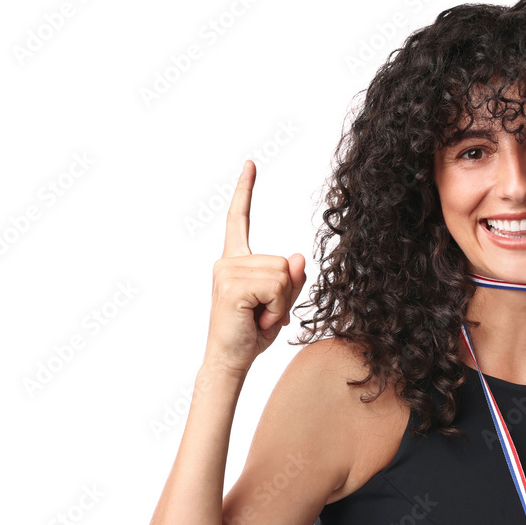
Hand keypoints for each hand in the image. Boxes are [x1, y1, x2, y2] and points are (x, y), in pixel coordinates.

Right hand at [203, 160, 306, 375]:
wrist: (231, 360)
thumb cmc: (252, 333)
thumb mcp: (280, 303)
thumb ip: (291, 279)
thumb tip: (299, 257)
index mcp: (235, 261)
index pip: (239, 219)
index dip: (245, 191)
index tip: (250, 165)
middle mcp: (227, 262)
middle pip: (283, 262)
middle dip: (285, 294)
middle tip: (264, 313)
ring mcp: (227, 271)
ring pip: (282, 275)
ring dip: (280, 302)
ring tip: (259, 316)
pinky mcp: (232, 285)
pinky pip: (276, 286)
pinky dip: (275, 307)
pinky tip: (257, 318)